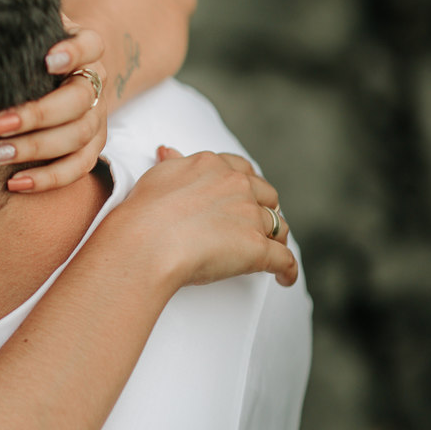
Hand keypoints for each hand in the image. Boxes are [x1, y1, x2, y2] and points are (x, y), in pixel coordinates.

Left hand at [0, 22, 109, 192]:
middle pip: (78, 99)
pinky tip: (14, 182)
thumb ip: (12, 29)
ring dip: (35, 148)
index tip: (47, 60)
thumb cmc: (27, 53)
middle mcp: (96, 82)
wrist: (47, 74)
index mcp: (85, 50)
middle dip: (37, 115)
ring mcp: (97, 116)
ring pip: (77, 136)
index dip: (73, 52)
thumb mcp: (24, 35)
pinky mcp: (92, 146)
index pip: (89, 45)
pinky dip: (48, 178)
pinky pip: (78, 168)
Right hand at [109, 148, 297, 287]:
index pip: (242, 170)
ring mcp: (250, 217)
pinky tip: (284, 278)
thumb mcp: (157, 175)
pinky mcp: (257, 249)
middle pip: (267, 196)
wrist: (145, 242)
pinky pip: (283, 260)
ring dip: (277, 239)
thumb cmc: (144, 211)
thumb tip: (169, 150)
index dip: (247, 184)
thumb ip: (172, 163)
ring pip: (279, 227)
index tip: (245, 194)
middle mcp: (238, 186)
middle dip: (266, 209)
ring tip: (272, 252)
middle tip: (258, 224)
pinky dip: (286, 271)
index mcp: (214, 167)